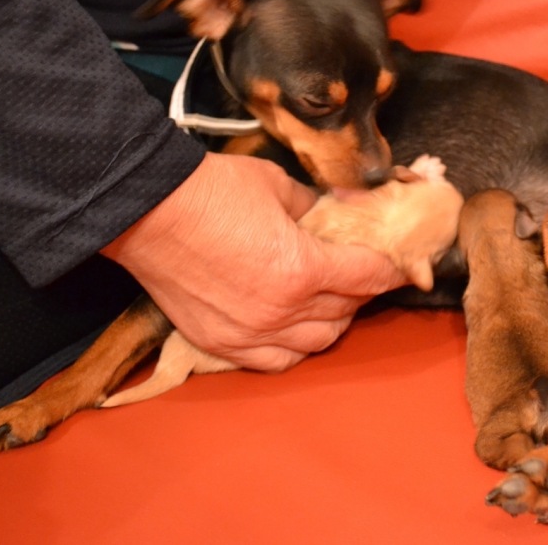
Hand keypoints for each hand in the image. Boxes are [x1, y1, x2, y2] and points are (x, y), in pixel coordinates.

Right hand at [101, 152, 406, 370]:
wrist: (144, 209)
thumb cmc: (211, 191)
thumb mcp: (277, 186)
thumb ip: (316, 206)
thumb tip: (339, 210)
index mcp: (303, 269)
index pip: (367, 277)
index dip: (390, 270)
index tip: (402, 266)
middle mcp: (282, 310)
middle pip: (345, 311)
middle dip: (361, 291)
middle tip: (363, 274)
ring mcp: (250, 332)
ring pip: (316, 343)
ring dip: (332, 322)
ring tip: (332, 301)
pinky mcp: (221, 343)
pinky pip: (274, 361)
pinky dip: (294, 348)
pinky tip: (295, 329)